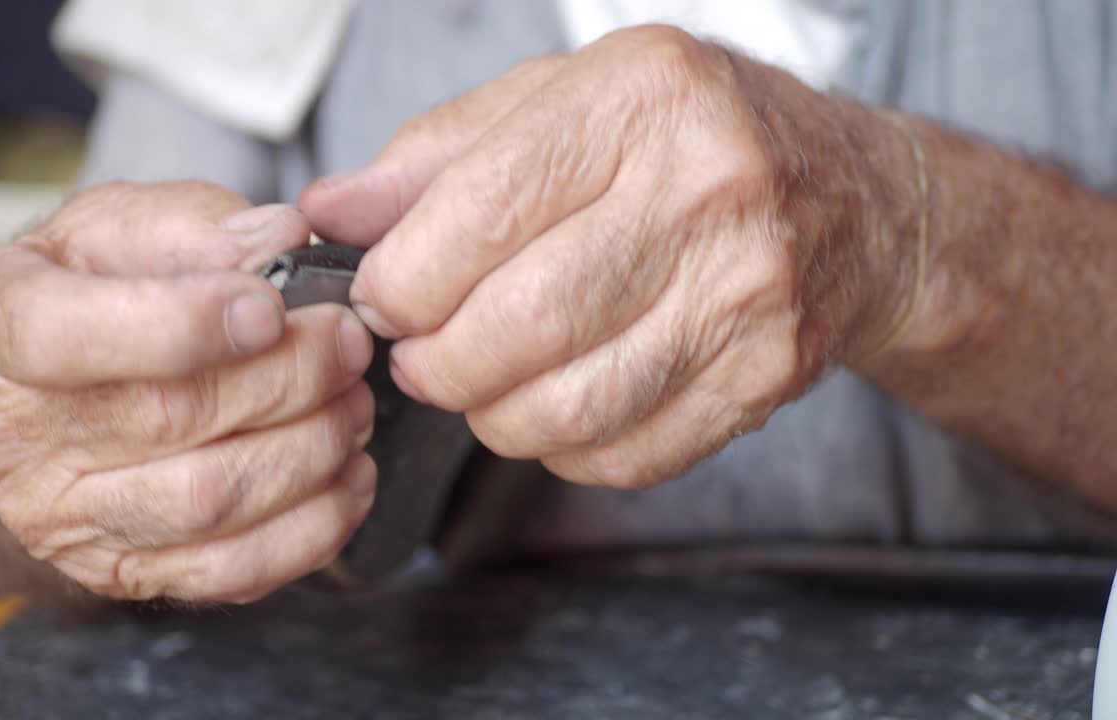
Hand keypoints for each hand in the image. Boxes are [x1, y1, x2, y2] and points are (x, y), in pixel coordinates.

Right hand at [0, 182, 377, 603]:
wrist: (50, 384)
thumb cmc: (90, 286)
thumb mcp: (118, 225)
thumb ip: (194, 227)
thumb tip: (283, 243)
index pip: (64, 337)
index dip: (181, 324)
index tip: (269, 305)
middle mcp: (7, 438)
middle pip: (166, 419)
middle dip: (287, 378)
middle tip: (346, 341)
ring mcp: (62, 519)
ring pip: (207, 502)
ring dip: (309, 450)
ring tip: (352, 401)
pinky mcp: (121, 571)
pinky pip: (229, 571)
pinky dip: (312, 527)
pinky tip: (347, 475)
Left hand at [300, 26, 915, 488]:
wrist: (852, 200)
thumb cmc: (688, 139)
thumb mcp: (564, 100)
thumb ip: (440, 154)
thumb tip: (331, 213)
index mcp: (641, 99)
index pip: (480, 212)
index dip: (402, 278)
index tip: (381, 297)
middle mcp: (708, 192)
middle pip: (520, 324)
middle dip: (435, 361)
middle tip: (418, 354)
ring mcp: (748, 295)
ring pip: (567, 406)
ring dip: (490, 415)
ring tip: (479, 382)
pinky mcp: (765, 378)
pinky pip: (625, 453)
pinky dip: (561, 448)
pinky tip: (556, 403)